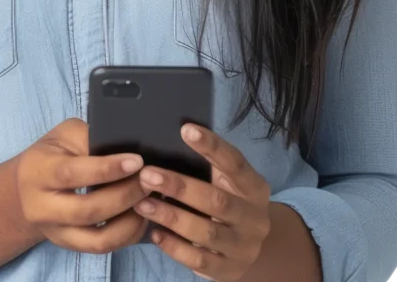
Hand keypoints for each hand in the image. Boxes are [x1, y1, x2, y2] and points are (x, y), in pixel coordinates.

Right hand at [15, 117, 149, 253]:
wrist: (27, 187)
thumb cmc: (53, 153)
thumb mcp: (65, 134)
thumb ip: (92, 138)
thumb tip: (128, 148)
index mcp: (39, 172)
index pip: (72, 174)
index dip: (107, 169)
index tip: (136, 162)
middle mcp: (42, 208)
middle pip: (87, 210)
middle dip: (124, 195)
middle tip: (148, 180)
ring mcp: (56, 232)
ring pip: (97, 239)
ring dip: (130, 221)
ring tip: (148, 199)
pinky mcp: (70, 245)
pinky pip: (103, 247)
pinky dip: (127, 234)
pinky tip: (141, 215)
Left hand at [133, 123, 271, 280]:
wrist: (252, 247)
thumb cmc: (232, 201)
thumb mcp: (231, 183)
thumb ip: (212, 167)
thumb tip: (173, 140)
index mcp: (255, 188)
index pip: (235, 163)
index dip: (212, 146)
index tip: (186, 129)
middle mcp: (254, 218)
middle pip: (216, 201)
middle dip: (180, 187)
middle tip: (147, 175)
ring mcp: (243, 247)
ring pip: (205, 231)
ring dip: (171, 217)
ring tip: (142, 204)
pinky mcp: (228, 270)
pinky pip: (199, 260)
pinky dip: (175, 247)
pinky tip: (155, 233)